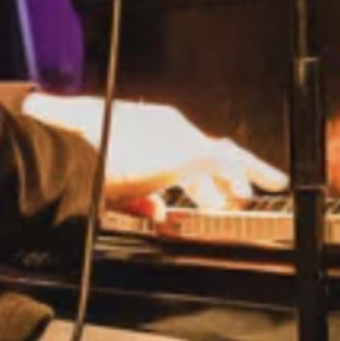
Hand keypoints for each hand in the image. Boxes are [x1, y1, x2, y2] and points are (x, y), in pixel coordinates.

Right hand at [30, 95, 281, 218]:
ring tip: (264, 186)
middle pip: (204, 153)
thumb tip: (159, 213)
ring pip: (225, 153)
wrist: (75, 153)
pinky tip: (261, 186)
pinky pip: (229, 162)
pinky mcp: (188, 149)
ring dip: (244, 172)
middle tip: (232, 199)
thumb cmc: (80, 163)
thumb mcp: (111, 188)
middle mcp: (163, 127)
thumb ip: (138, 201)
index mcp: (140, 130)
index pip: (175, 153)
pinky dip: (249, 172)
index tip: (199, 200)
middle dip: (219, 180)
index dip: (191, 181)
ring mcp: (178, 136)